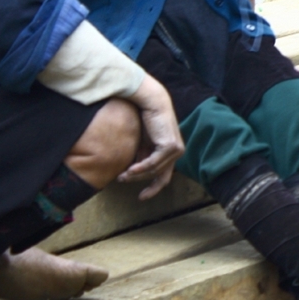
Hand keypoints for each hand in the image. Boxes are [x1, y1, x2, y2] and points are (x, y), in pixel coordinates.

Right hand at [117, 76, 184, 199]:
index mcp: (172, 152)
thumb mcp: (143, 143)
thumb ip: (142, 157)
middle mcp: (177, 152)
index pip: (164, 176)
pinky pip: (153, 163)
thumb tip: (132, 173)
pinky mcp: (170, 146)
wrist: (150, 102)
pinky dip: (141, 168)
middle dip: (138, 180)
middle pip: (157, 175)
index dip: (153, 188)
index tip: (141, 197)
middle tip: (122, 180)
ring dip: (136, 175)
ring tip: (121, 176)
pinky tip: (129, 170)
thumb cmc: (145, 119)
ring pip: (154, 170)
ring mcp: (176, 150)